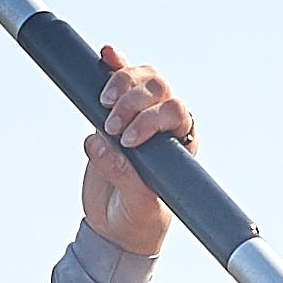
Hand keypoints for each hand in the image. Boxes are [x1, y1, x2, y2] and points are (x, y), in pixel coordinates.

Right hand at [78, 51, 193, 253]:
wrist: (116, 227)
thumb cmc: (140, 218)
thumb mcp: (140, 205)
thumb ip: (125, 176)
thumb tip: (101, 143)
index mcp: (181, 141)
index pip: (176, 111)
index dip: (152, 119)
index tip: (129, 142)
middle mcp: (163, 122)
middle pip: (158, 88)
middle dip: (133, 101)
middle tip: (112, 127)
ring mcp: (138, 113)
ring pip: (139, 79)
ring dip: (121, 82)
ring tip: (103, 105)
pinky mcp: (112, 112)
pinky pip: (117, 80)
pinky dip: (112, 65)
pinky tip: (106, 55)